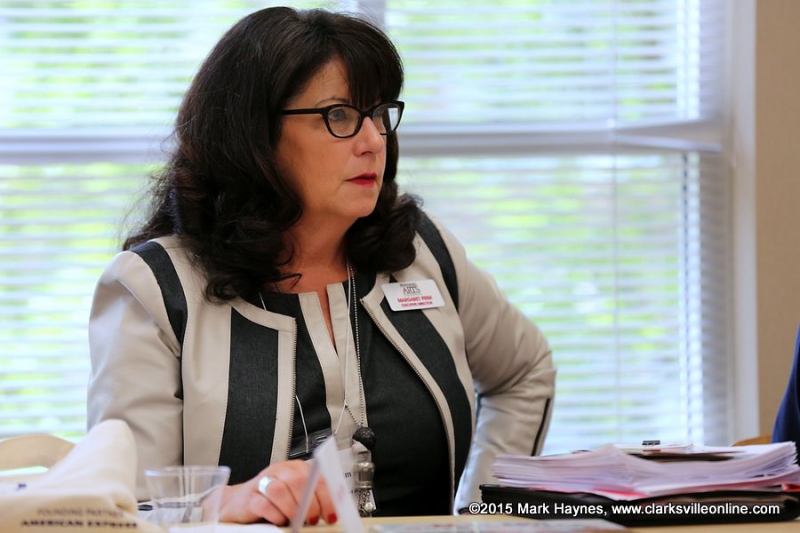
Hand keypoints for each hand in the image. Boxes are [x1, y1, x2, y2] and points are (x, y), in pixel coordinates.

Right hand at [218, 460, 336, 524]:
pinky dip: (274, 514)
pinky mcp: (249, 497)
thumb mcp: (296, 497)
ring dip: (291, 509)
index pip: (316, 477)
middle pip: (299, 481)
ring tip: (296, 521)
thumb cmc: (273, 501)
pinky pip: (263, 504)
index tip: (331, 515)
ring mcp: (263, 482)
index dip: (326, 498)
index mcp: (296, 468)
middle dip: (309, 504)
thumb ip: (311, 499)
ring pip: (279, 490)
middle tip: (312, 519)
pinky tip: (279, 520)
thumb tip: (330, 514)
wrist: (241, 502)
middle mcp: (280, 471)